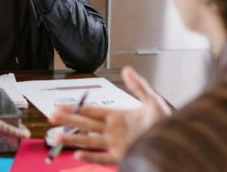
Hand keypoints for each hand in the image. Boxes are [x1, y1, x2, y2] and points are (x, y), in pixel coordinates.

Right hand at [48, 66, 170, 163]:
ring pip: (89, 141)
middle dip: (68, 120)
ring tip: (57, 137)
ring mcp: (115, 144)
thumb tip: (127, 69)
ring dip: (72, 139)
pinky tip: (78, 154)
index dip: (75, 107)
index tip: (60, 105)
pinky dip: (90, 157)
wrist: (176, 143)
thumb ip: (138, 86)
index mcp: (117, 116)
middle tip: (51, 117)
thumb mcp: (153, 101)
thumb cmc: (166, 123)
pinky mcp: (122, 157)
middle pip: (85, 124)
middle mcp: (112, 131)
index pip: (91, 111)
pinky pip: (103, 158)